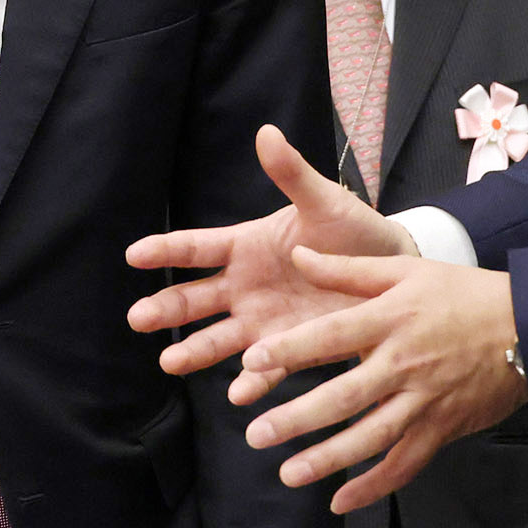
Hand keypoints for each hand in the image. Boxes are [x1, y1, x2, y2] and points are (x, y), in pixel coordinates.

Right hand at [127, 126, 416, 376]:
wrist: (393, 277)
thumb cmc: (355, 233)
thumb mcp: (324, 202)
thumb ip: (291, 175)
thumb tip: (266, 132)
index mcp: (246, 247)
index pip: (196, 248)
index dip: (165, 250)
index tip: (134, 254)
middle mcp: (244, 286)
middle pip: (195, 298)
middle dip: (166, 309)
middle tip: (138, 318)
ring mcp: (263, 321)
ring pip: (218, 338)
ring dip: (194, 351)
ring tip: (170, 362)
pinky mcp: (288, 348)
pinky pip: (266, 367)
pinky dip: (252, 381)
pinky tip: (239, 394)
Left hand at [235, 253, 527, 513]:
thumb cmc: (463, 294)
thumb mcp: (406, 269)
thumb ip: (347, 270)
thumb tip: (296, 254)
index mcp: (391, 319)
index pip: (331, 336)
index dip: (291, 349)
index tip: (251, 361)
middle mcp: (403, 364)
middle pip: (344, 397)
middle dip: (297, 418)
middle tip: (256, 434)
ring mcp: (424, 401)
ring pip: (371, 438)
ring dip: (328, 460)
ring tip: (287, 473)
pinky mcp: (442, 428)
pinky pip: (405, 464)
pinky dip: (374, 486)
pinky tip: (340, 501)